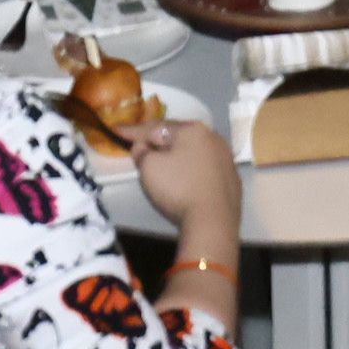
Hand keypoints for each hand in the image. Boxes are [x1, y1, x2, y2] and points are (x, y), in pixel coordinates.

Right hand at [130, 110, 244, 246]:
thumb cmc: (178, 188)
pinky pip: (207, 169)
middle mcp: (213, 137)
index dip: (133, 131)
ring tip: (163, 159)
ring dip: (178, 154)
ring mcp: (226, 159)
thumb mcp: (149, 168)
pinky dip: (193, 170)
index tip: (116, 130)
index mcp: (192, 129)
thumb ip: (142, 153)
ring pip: (195, 151)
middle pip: (179, 137)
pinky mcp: (233, 179)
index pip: (156, 127)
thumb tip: (142, 147)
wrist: (213, 221)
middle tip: (141, 143)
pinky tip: (187, 177)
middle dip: (159, 140)